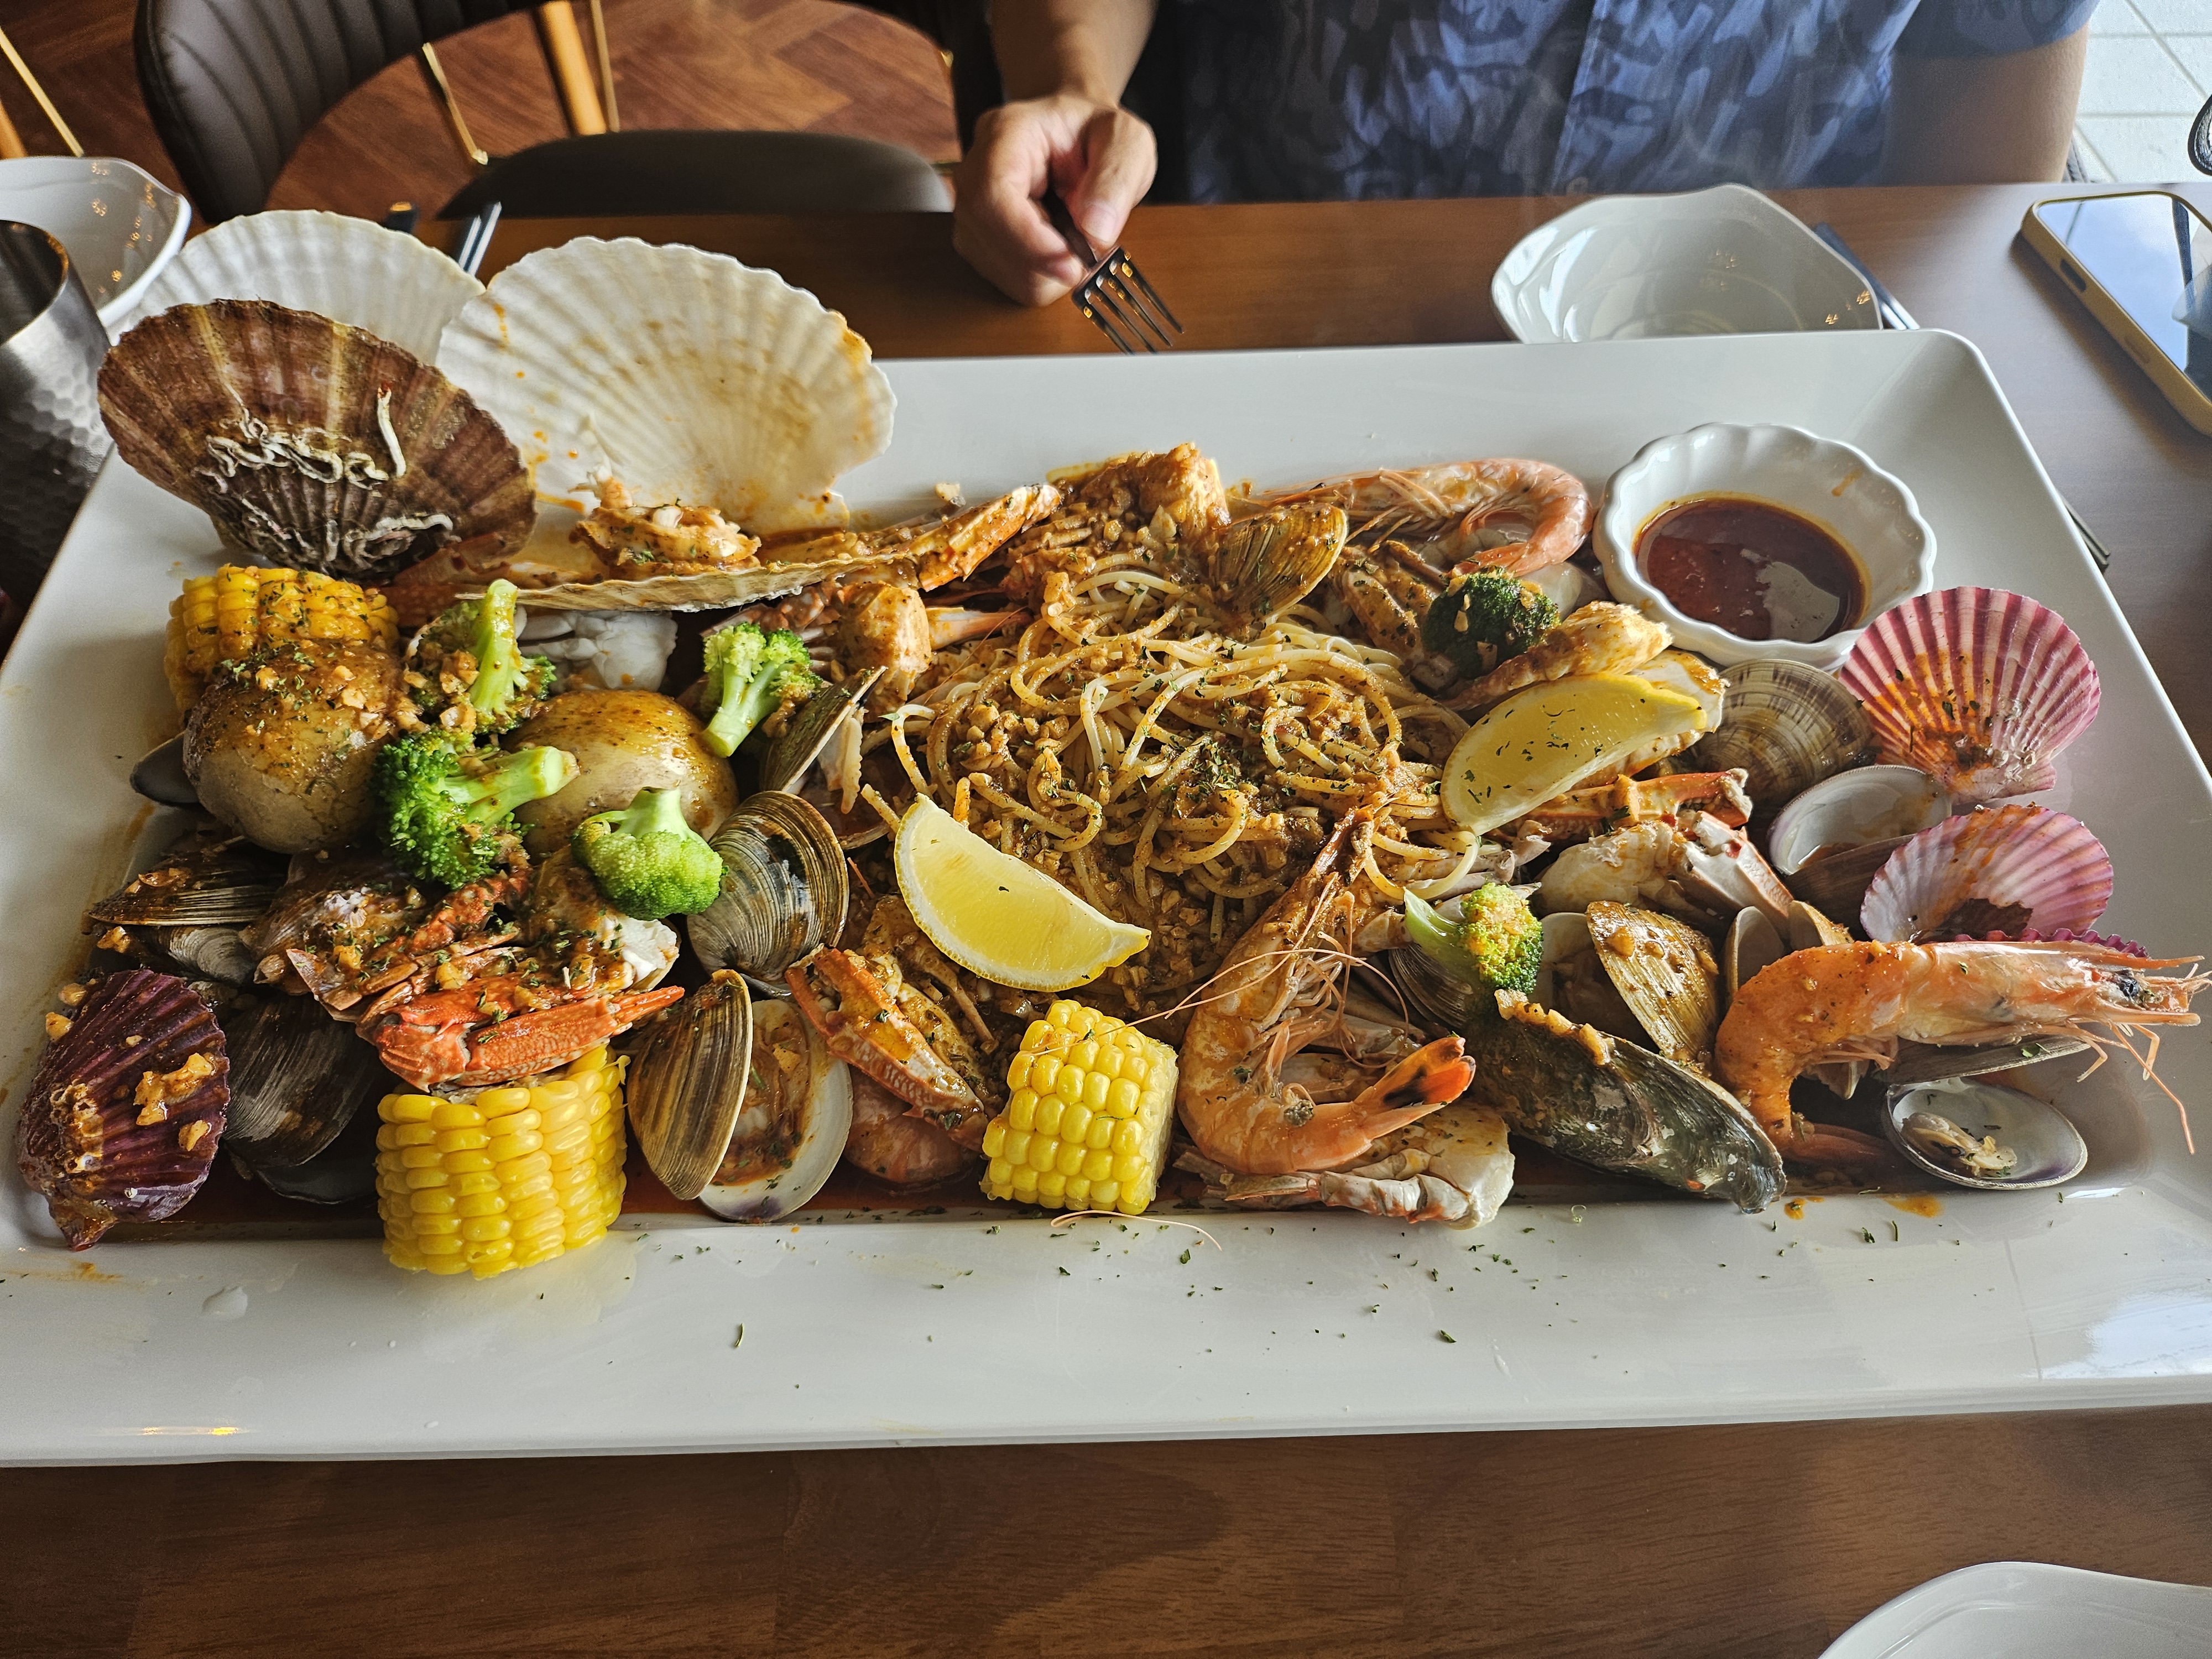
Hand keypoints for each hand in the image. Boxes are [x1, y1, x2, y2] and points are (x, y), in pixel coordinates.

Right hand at [953, 93, 1156, 305]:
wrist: (1080, 136)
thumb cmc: (1097, 134)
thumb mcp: (1127, 141)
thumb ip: (1117, 178)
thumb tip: (1095, 231)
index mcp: (1006, 134)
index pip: (993, 195)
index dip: (1028, 240)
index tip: (1072, 265)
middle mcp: (977, 170)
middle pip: (987, 236)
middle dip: (1043, 261)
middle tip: (1086, 256)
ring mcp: (972, 207)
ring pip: (995, 265)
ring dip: (1045, 272)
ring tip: (1074, 242)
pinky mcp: (979, 237)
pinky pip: (1005, 277)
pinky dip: (1041, 278)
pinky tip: (1059, 252)